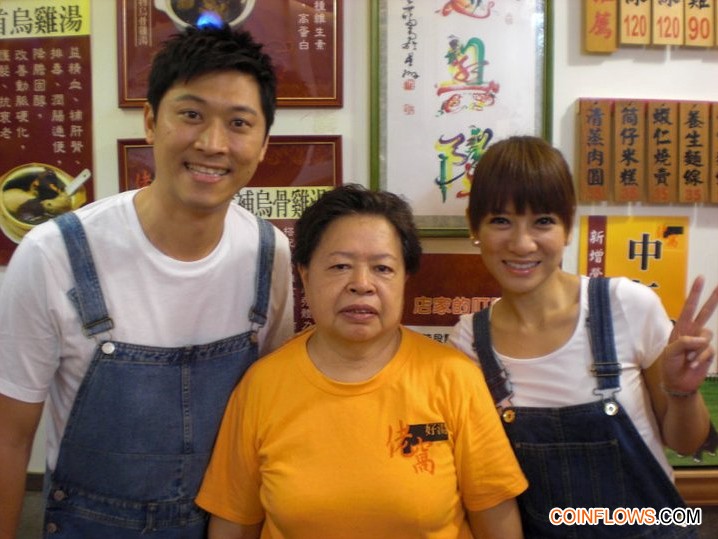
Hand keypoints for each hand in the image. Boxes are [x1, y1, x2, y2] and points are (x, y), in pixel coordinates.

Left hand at [662, 276, 717, 393]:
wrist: (677, 382)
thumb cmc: (670, 365)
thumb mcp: (670, 352)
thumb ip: (684, 342)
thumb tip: (701, 339)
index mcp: (680, 327)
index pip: (688, 307)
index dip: (695, 293)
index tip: (700, 278)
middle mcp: (692, 332)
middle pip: (705, 312)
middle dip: (712, 299)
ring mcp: (702, 342)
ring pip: (707, 335)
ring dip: (696, 349)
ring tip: (687, 358)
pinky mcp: (709, 352)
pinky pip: (708, 351)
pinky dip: (700, 358)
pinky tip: (693, 364)